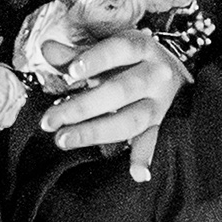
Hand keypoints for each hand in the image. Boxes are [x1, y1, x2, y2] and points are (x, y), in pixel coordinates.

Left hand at [36, 30, 185, 181]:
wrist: (174, 71)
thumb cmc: (130, 60)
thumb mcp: (107, 49)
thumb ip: (76, 53)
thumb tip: (47, 49)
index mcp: (141, 48)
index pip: (120, 50)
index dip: (96, 60)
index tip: (71, 72)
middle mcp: (154, 74)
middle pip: (119, 91)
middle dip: (81, 107)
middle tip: (50, 119)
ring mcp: (160, 102)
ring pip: (130, 119)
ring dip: (95, 132)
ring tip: (64, 140)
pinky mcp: (161, 123)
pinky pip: (153, 140)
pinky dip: (145, 156)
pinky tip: (137, 173)